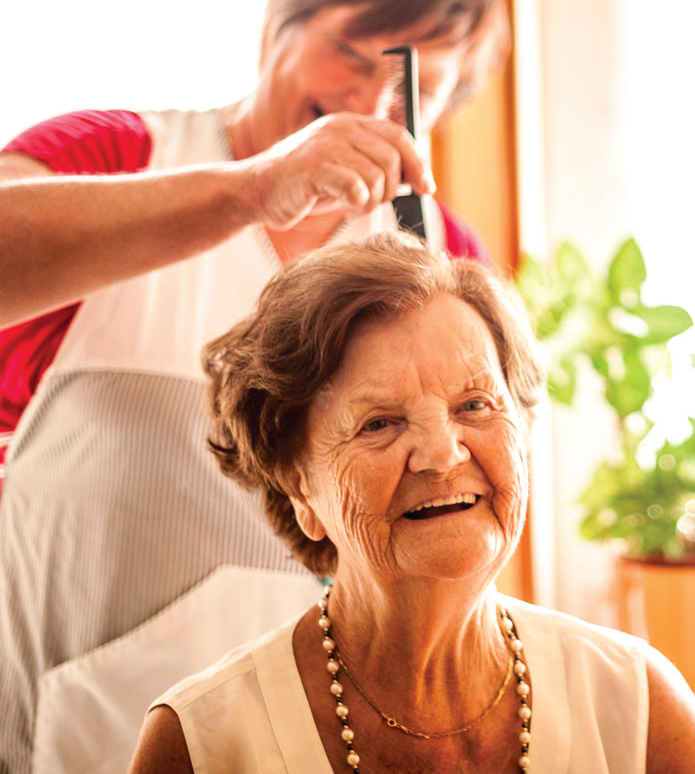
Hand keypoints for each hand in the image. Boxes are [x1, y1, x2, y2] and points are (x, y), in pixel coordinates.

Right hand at [245, 112, 435, 229]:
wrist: (255, 192)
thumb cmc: (303, 187)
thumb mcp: (343, 170)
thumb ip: (373, 167)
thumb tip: (415, 179)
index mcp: (350, 124)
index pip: (399, 136)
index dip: (419, 163)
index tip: (426, 188)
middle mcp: (340, 128)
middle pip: (392, 159)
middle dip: (390, 189)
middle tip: (372, 203)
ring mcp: (325, 146)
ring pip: (376, 176)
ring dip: (371, 201)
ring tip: (353, 206)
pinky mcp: (313, 168)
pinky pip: (356, 189)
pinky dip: (356, 205)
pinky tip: (343, 208)